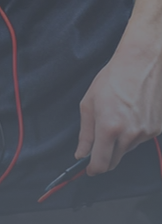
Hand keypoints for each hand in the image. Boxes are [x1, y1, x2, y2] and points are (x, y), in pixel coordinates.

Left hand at [76, 44, 161, 173]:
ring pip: (127, 149)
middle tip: (98, 142)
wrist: (139, 66)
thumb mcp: (89, 103)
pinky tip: (129, 115)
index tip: (87, 170)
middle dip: (104, 157)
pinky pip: (139, 140)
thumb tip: (81, 153)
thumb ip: (85, 133)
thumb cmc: (111, 80)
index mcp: (109, 128)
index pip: (101, 163)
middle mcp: (129, 135)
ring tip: (115, 117)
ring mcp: (144, 134)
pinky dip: (132, 134)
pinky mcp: (155, 130)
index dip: (92, 169)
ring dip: (118, 142)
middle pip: (114, 160)